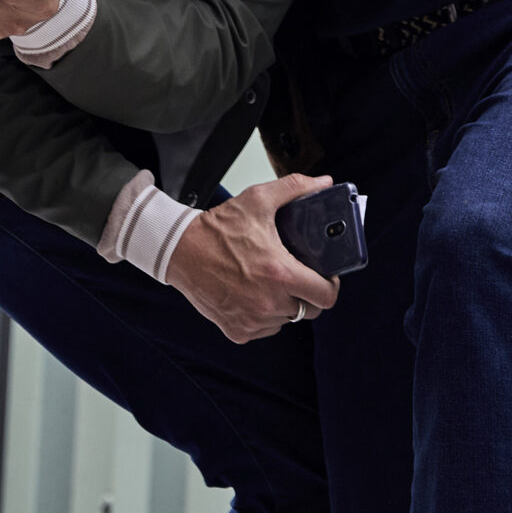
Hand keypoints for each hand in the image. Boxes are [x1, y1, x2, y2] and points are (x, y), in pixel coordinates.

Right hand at [166, 175, 340, 341]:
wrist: (181, 250)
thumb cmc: (218, 229)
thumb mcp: (258, 200)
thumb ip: (295, 188)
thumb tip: (323, 182)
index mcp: (280, 274)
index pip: (326, 296)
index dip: (330, 286)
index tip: (325, 277)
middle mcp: (268, 302)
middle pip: (309, 311)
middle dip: (307, 294)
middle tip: (296, 276)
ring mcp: (253, 320)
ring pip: (286, 320)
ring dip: (284, 305)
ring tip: (271, 283)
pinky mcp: (238, 330)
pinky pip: (265, 329)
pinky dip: (263, 316)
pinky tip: (254, 296)